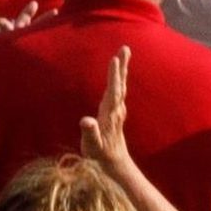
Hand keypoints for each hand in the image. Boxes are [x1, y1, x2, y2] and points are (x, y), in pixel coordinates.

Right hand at [71, 49, 139, 183]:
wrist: (114, 163)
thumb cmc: (99, 155)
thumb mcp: (91, 146)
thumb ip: (90, 132)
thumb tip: (86, 121)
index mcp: (110, 114)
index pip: (113, 91)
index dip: (113, 75)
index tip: (114, 59)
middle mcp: (116, 109)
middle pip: (120, 84)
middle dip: (122, 66)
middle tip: (125, 48)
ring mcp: (118, 110)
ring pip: (120, 85)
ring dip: (122, 69)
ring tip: (123, 54)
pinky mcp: (116, 111)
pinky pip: (118, 90)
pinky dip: (118, 78)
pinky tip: (118, 73)